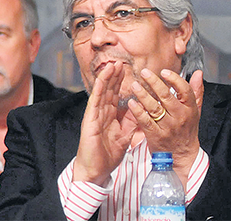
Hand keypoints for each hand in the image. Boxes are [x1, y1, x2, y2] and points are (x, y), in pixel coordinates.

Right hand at [72, 62, 136, 185]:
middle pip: (109, 90)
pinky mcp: (89, 120)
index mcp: (109, 116)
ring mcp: (94, 115)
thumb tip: (140, 109)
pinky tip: (102, 80)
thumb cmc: (107, 155)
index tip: (127, 70)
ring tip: (113, 64)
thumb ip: (131, 122)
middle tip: (121, 61)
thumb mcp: (125, 136)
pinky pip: (95, 102)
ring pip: (101, 92)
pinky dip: (98, 89)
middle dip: (115, 76)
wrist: (95, 170)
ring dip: (107, 78)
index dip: (121, 82)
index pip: (116, 95)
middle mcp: (101, 113)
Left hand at [128, 68, 204, 184]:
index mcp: (190, 109)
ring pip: (154, 108)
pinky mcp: (155, 135)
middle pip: (166, 97)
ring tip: (134, 85)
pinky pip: (145, 121)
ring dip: (143, 95)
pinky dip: (137, 111)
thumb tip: (198, 73)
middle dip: (154, 83)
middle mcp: (180, 117)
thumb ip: (196, 91)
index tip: (164, 71)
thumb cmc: (186, 130)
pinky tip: (131, 102)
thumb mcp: (196, 111)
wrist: (182, 155)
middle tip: (144, 72)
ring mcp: (167, 127)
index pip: (185, 91)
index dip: (174, 80)